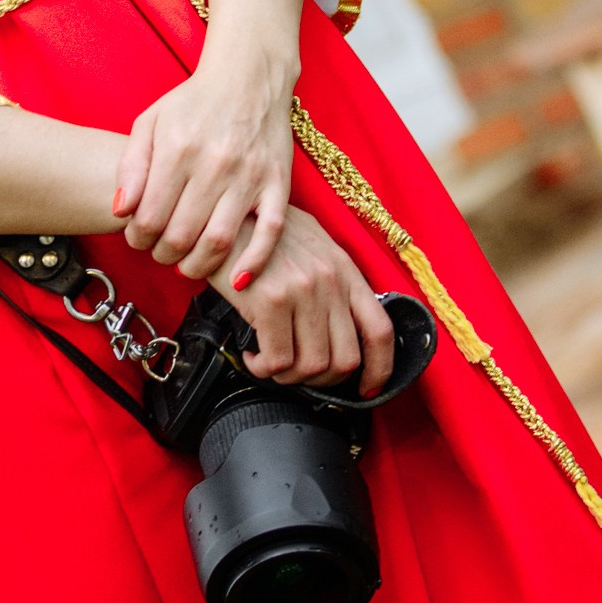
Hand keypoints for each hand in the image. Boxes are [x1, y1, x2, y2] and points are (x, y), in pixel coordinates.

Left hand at [113, 51, 294, 282]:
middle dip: (163, 255)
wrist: (249, 76)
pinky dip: (253, 263)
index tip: (138, 238)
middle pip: (182, 236)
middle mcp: (214, 164)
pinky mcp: (278, 184)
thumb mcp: (150, 122)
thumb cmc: (193, 102)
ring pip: (220, 242)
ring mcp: (250, 176)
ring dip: (198, 265)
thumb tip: (119, 211)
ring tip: (187, 264)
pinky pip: (269, 234)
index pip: (149, 217)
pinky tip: (237, 279)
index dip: (138, 239)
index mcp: (178, 149)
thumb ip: (131, 166)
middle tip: (161, 252)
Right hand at [226, 207, 396, 393]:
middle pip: (345, 359)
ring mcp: (303, 291)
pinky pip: (278, 361)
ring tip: (271, 362)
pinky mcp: (271, 301)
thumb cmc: (259, 230)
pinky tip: (253, 355)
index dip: (379, 369)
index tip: (366, 389)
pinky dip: (264, 368)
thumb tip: (335, 322)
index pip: (379, 330)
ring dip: (289, 376)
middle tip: (297, 372)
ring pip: (312, 366)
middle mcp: (330, 281)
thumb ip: (329, 278)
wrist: (222, 213)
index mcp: (345, 270)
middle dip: (321, 380)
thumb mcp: (308, 244)